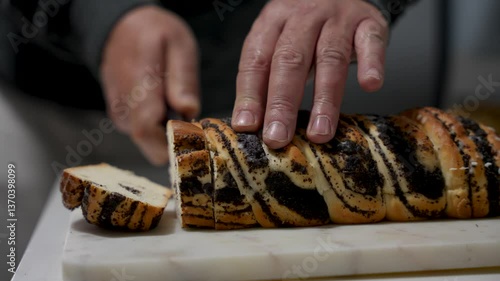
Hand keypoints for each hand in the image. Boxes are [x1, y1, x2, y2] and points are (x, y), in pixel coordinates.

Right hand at [101, 6, 199, 164]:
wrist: (121, 26)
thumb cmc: (154, 32)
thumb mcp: (179, 45)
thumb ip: (183, 79)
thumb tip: (189, 112)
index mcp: (138, 84)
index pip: (147, 130)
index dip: (172, 142)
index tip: (196, 136)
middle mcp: (123, 105)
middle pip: (149, 144)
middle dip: (175, 142)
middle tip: (195, 123)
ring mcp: (118, 113)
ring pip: (147, 142)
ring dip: (168, 134)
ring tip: (179, 106)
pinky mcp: (119, 116)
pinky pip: (143, 133)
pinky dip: (159, 127)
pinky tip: (167, 107)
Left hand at [232, 0, 388, 148]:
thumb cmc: (304, 29)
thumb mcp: (278, 44)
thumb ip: (265, 78)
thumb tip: (251, 125)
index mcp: (273, 21)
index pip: (257, 60)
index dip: (251, 95)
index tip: (248, 127)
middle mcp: (303, 17)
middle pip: (290, 60)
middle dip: (282, 104)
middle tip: (278, 137)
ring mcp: (337, 18)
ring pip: (330, 57)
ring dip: (325, 99)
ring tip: (320, 132)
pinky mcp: (369, 22)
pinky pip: (371, 41)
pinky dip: (371, 63)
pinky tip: (370, 85)